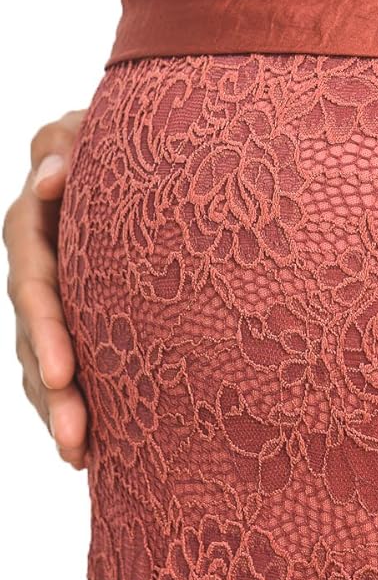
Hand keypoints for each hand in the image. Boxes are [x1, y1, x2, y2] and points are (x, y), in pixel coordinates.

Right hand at [4, 109, 88, 469]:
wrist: (143, 150)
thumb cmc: (116, 133)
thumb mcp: (87, 125)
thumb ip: (65, 141)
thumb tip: (49, 181)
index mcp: (33, 223)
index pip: (32, 280)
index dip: (45, 328)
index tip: (66, 372)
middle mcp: (35, 265)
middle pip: (35, 336)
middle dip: (51, 390)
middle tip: (74, 437)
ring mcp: (53, 295)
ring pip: (43, 361)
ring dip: (56, 410)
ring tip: (80, 455)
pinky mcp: (76, 317)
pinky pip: (62, 368)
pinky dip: (69, 405)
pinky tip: (89, 452)